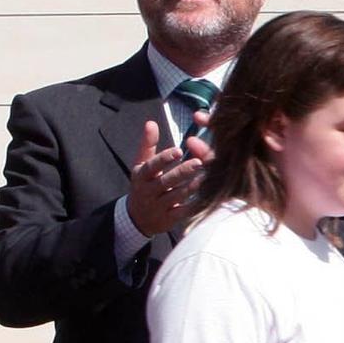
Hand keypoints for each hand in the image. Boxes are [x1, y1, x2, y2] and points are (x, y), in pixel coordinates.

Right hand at [126, 119, 211, 237]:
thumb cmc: (144, 185)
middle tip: (199, 162)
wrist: (137, 218)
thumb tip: (151, 122)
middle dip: (182, 172)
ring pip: (176, 197)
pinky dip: (193, 205)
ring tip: (206, 177)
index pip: (151, 167)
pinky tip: (206, 197)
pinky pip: (182, 213)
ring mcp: (157, 207)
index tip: (179, 150)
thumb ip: (148, 145)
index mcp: (141, 176)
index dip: (164, 159)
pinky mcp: (168, 220)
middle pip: (165, 182)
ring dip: (191, 187)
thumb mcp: (141, 165)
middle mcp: (147, 192)